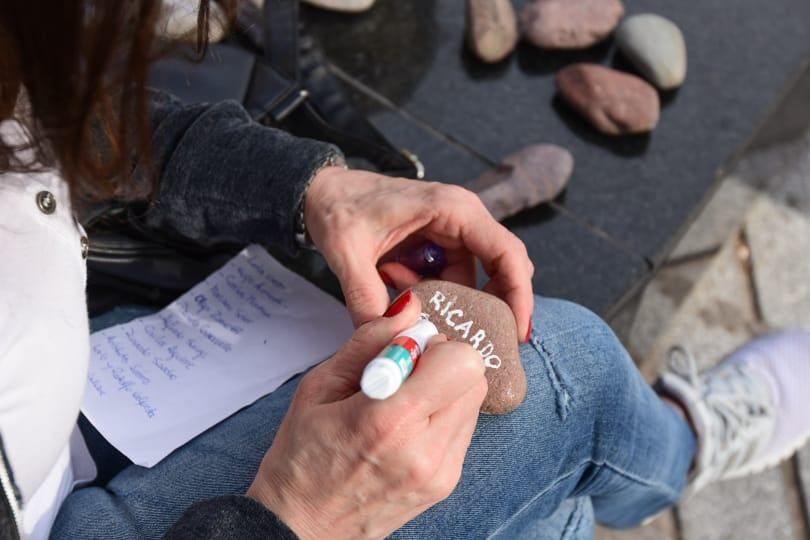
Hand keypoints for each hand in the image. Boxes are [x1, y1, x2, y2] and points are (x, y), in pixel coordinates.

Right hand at [247, 293, 486, 539]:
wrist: (301, 528)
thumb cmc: (301, 457)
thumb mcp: (319, 387)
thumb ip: (370, 341)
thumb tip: (409, 308)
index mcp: (389, 420)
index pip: (460, 360)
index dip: (432, 344)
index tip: (401, 352)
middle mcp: (425, 450)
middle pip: (475, 376)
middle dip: (443, 362)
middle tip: (404, 373)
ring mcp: (441, 471)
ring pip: (474, 400)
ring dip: (446, 388)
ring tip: (401, 403)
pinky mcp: (447, 483)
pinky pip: (465, 427)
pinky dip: (444, 414)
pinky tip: (408, 426)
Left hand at [304, 167, 533, 337]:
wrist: (320, 191)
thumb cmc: (338, 206)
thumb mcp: (346, 250)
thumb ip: (365, 294)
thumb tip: (386, 336)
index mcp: (453, 209)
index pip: (506, 253)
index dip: (518, 295)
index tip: (517, 333)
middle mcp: (462, 218)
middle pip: (501, 270)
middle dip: (489, 307)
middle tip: (474, 342)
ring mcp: (451, 233)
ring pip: (471, 281)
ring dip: (444, 300)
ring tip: (398, 289)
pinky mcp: (438, 246)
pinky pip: (449, 281)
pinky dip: (429, 294)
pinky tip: (394, 282)